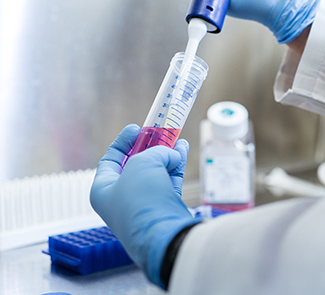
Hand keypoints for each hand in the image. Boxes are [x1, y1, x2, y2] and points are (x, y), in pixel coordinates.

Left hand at [90, 124, 200, 288]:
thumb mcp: (142, 164)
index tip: (137, 128)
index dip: (123, 142)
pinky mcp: (164, 209)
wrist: (163, 234)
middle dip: (148, 148)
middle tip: (160, 133)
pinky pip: (168, 182)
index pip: (111, 160)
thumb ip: (154, 152)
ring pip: (155, 173)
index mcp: (103, 190)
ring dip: (165, 155)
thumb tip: (170, 154)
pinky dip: (175, 166)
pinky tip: (182, 150)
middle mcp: (121, 199)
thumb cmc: (141, 200)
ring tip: (176, 139)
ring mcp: (144, 205)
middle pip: (135, 166)